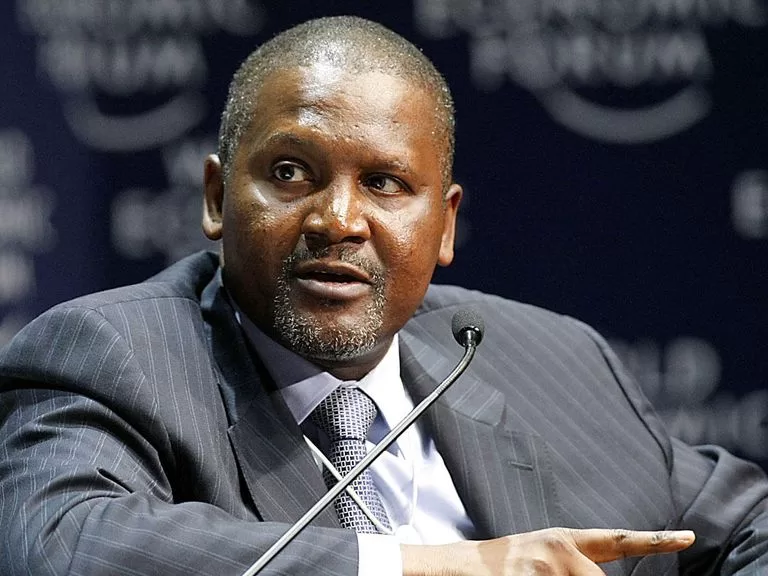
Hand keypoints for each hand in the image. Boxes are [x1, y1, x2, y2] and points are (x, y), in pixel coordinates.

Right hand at [401, 527, 694, 574]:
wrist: (457, 567)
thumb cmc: (503, 566)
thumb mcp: (540, 558)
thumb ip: (573, 565)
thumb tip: (597, 575)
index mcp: (562, 539)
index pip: (617, 540)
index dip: (654, 540)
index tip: (687, 537)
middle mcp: (556, 549)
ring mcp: (541, 568)